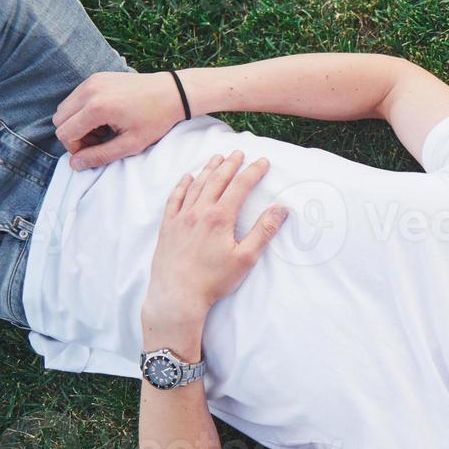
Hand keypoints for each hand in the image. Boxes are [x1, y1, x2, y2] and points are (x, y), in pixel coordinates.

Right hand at [54, 71, 189, 169]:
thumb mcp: (132, 144)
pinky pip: (76, 97)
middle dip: (75, 135)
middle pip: (60, 120)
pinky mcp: (96, 77)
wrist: (173, 92)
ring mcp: (92, 81)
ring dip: (77, 123)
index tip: (96, 151)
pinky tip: (106, 116)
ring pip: (65, 108)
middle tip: (101, 140)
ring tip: (104, 129)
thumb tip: (75, 164)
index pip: (64, 133)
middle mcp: (89, 91)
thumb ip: (101, 156)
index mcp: (96, 108)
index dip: (75, 148)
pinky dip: (83, 110)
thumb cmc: (156, 118)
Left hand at [144, 152, 287, 323]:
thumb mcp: (245, 259)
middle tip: (239, 153)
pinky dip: (182, 185)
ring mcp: (181, 218)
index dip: (253, 172)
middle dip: (230, 165)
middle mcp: (199, 212)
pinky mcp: (168, 227)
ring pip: (196, 186)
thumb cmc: (213, 280)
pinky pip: (175, 199)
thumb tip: (281, 209)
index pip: (240, 186)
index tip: (263, 162)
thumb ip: (264, 231)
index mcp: (220, 217)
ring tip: (217, 158)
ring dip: (208, 170)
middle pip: (217, 180)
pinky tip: (188, 178)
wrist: (176, 295)